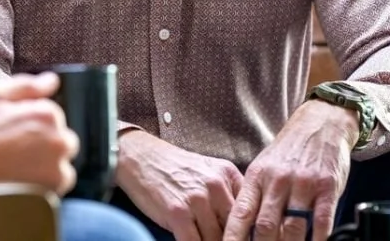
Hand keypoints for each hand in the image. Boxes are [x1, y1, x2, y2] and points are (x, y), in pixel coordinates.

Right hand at [0, 72, 79, 192]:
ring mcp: (58, 166)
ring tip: (19, 165)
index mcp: (47, 114)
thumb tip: (52, 80)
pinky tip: (23, 178)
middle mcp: (59, 139)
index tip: (13, 131)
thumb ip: (27, 86)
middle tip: (16, 149)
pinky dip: (46, 181)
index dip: (31, 122)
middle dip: (45, 142)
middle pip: (61, 139)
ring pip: (61, 161)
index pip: (52, 115)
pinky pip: (59, 182)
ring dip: (48, 163)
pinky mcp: (53, 187)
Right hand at [115, 128, 243, 240]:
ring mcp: (197, 200)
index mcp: (228, 174)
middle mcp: (216, 186)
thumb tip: (244, 223)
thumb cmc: (172, 168)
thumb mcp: (207, 170)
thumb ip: (228, 192)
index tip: (250, 239)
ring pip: (216, 240)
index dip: (250, 232)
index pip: (251, 211)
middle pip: (235, 228)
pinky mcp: (177, 212)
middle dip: (231, 240)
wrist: (138, 156)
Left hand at [222, 101, 356, 240]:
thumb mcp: (263, 167)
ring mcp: (303, 184)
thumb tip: (243, 228)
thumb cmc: (288, 151)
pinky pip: (321, 221)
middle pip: (266, 226)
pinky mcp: (327, 187)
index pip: (241, 214)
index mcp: (257, 177)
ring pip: (293, 227)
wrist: (320, 124)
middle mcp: (278, 180)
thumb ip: (255, 196)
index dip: (234, 237)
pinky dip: (317, 239)